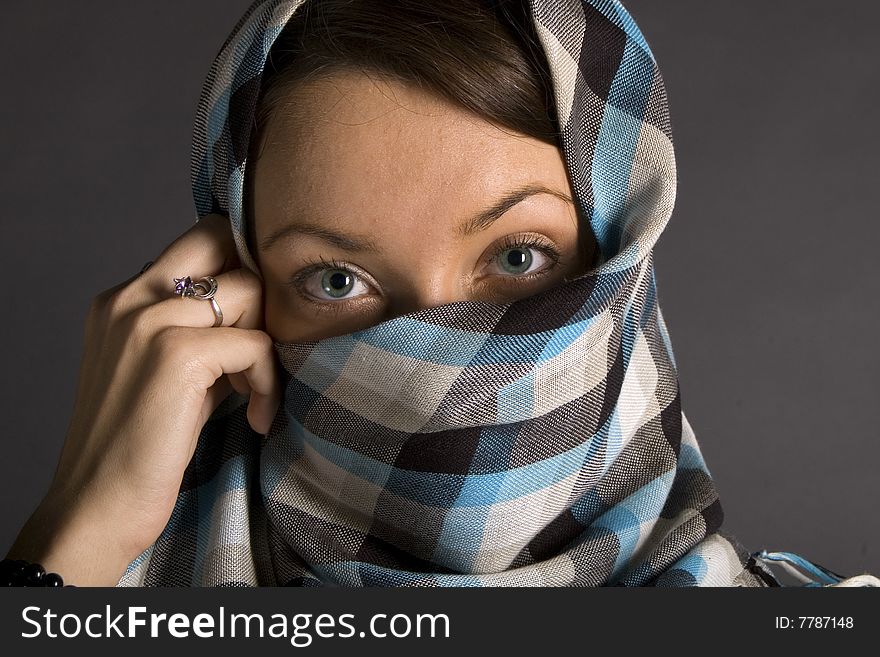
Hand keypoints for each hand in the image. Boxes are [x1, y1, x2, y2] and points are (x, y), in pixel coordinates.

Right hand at [7, 214, 281, 584]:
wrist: (98, 506)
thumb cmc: (140, 445)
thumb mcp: (168, 370)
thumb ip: (200, 329)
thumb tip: (258, 307)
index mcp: (124, 296)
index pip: (200, 240)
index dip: (241, 270)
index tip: (254, 323)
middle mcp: (131, 294)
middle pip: (221, 237)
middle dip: (258, 286)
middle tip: (257, 346)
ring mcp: (150, 319)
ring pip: (249, 290)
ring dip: (266, 341)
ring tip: (251, 391)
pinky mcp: (178, 354)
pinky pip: (256, 344)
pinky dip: (268, 382)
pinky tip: (257, 417)